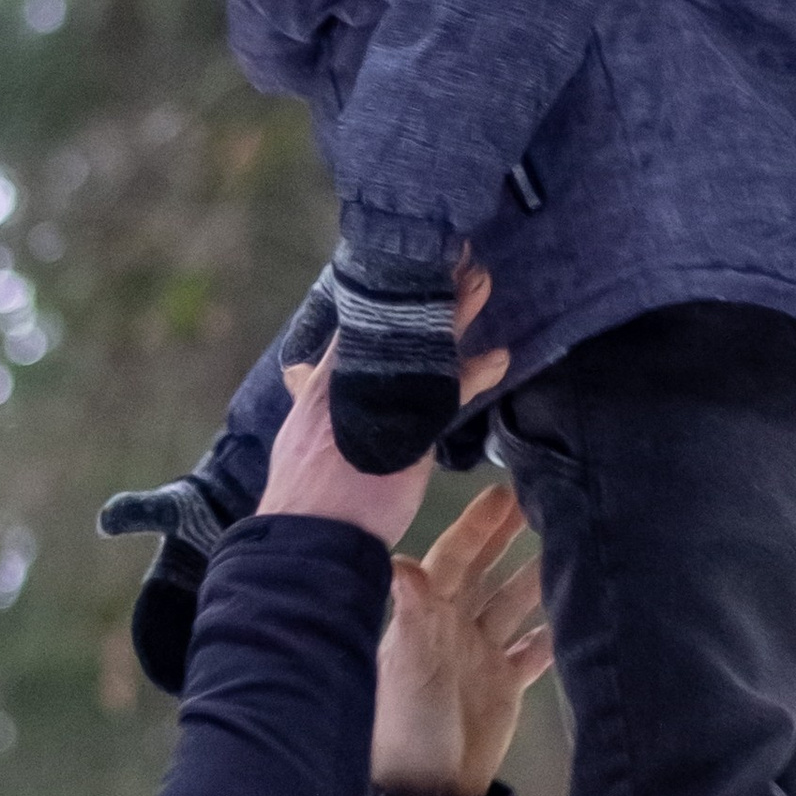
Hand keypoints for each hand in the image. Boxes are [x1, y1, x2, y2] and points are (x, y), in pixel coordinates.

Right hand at [259, 270, 507, 549]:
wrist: (306, 541)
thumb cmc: (304, 500)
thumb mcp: (296, 440)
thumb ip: (309, 405)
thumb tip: (299, 377)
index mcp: (318, 388)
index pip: (352, 327)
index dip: (382, 297)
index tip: (405, 268)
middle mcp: (343, 387)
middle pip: (389, 324)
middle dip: (422, 290)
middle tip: (453, 255)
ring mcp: (375, 405)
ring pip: (420, 347)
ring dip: (454, 313)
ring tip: (481, 280)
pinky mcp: (405, 434)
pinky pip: (446, 394)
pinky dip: (475, 374)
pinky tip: (499, 359)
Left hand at [371, 485, 552, 795]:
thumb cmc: (406, 730)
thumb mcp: (409, 670)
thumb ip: (412, 616)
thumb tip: (401, 561)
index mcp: (425, 617)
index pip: (453, 559)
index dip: (478, 527)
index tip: (504, 491)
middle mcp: (452, 628)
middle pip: (486, 571)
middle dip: (509, 537)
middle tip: (541, 498)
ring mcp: (479, 655)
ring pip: (515, 603)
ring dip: (539, 575)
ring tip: (572, 543)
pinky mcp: (503, 685)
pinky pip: (535, 648)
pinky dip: (555, 629)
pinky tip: (580, 608)